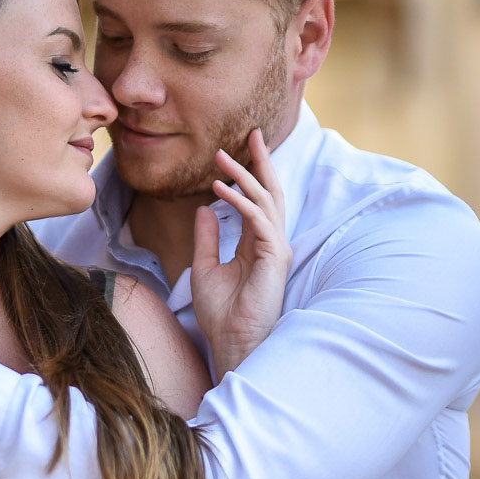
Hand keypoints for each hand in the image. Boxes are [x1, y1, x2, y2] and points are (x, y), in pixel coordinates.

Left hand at [191, 128, 290, 375]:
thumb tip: (203, 209)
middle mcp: (271, 243)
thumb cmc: (221, 315)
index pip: (258, 201)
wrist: (230, 344)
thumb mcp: (205, 267)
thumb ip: (207, 237)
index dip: (250, 174)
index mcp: (258, 245)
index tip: (240, 149)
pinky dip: (239, 201)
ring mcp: (276, 249)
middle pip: (270, 193)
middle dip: (261, 162)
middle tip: (251, 134)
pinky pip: (257, 220)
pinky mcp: (273, 257)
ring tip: (222, 158)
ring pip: (266, 201)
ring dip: (245, 176)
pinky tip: (218, 190)